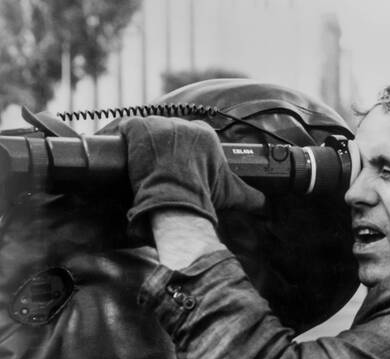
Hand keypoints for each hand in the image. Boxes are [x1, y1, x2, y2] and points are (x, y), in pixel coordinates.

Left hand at [119, 116, 264, 238]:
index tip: (178, 163)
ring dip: (143, 143)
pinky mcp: (139, 128)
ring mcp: (161, 125)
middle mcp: (184, 125)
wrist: (177, 200)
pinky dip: (124, 137)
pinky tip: (124, 152)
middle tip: (157, 166)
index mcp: (206, 135)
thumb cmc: (204, 196)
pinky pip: (127, 126)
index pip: (192, 134)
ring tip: (140, 162)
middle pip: (169, 130)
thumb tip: (265, 203)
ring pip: (148, 129)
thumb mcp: (232, 194)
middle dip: (163, 146)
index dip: (183, 149)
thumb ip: (250, 195)